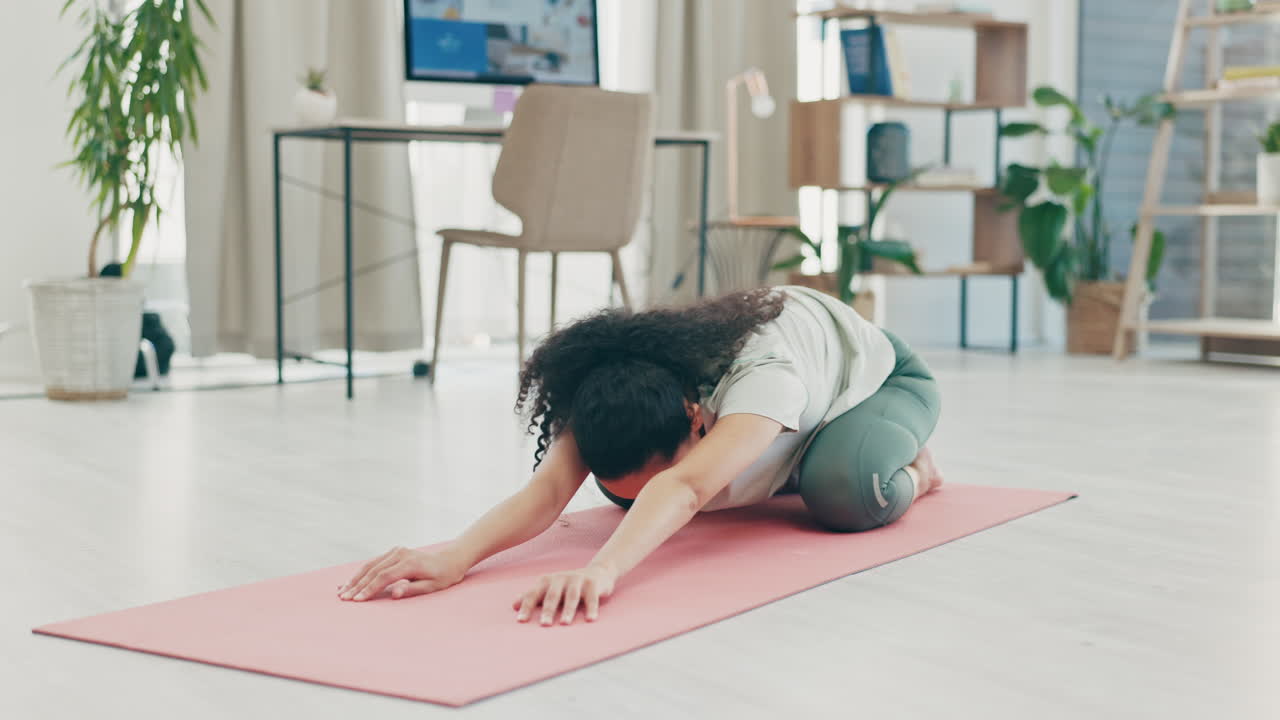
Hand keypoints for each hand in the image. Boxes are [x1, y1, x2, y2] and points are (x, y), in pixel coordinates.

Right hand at [338, 546, 466, 601]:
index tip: (357, 600)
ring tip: (342, 591)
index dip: (369, 589)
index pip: (384, 577)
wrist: (450, 559)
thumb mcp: (432, 587)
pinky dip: (361, 572)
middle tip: (344, 598)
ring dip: (355, 578)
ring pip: (370, 565)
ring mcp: (396, 551)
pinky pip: (374, 562)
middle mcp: (400, 554)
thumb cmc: (443, 576)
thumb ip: (412, 589)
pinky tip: (351, 581)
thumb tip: (394, 593)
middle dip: (357, 585)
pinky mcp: (393, 552)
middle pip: (374, 570)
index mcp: (410, 563)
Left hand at [513, 564, 616, 625]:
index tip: (521, 621)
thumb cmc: (567, 586)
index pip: (534, 594)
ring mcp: (577, 580)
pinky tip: (590, 619)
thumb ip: (533, 596)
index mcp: (547, 581)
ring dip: (568, 610)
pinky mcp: (592, 584)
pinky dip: (591, 608)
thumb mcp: (549, 589)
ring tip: (564, 623)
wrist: (597, 573)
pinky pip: (592, 597)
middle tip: (544, 624)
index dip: (527, 606)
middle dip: (548, 610)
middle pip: (552, 595)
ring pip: (571, 596)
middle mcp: (561, 578)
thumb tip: (513, 605)